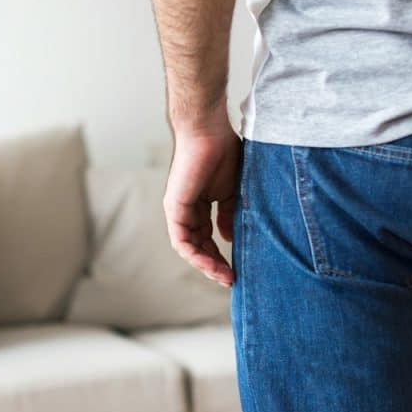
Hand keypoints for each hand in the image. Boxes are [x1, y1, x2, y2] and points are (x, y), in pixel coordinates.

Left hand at [163, 116, 242, 287]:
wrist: (208, 131)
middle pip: (198, 246)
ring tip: (225, 276)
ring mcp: (178, 209)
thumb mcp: (231, 191)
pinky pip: (181, 239)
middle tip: (232, 280)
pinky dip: (195, 254)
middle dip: (215, 265)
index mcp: (200, 205)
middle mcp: (186, 209)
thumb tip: (228, 239)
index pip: (208, 238)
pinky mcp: (174, 207)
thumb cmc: (222, 152)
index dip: (221, 256)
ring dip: (206, 265)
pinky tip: (211, 263)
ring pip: (189, 247)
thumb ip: (228, 215)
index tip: (237, 270)